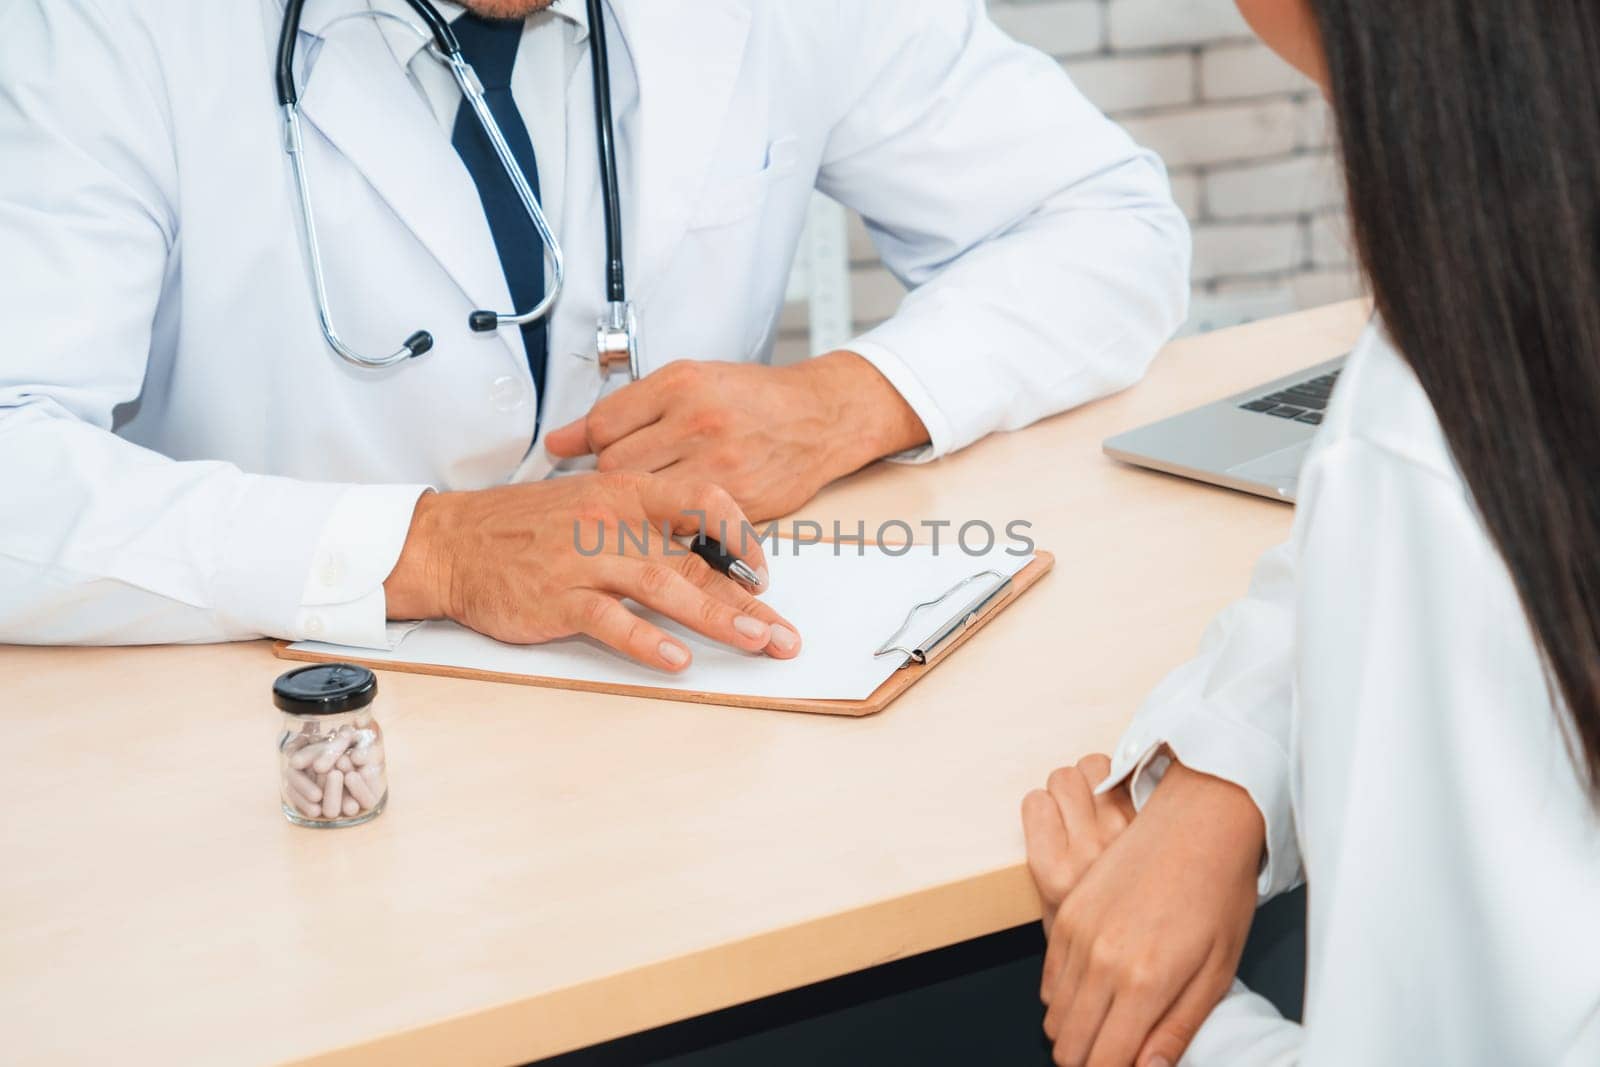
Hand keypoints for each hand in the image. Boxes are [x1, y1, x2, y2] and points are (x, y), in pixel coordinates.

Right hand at [383, 472, 801, 670]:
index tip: (763, 574)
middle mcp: (612, 521)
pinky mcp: (559, 598)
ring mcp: (585, 560)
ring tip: (756, 642)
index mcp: (626, 492)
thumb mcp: (590, 503)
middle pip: (695, 559)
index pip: (702, 501)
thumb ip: (644, 523)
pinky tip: (676, 661)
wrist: (451, 542)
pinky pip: (611, 621)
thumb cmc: (525, 527)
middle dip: (748, 600)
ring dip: (716, 618)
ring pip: (665, 587)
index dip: (741, 536)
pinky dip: (645, 642)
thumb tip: (703, 554)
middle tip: (786, 635)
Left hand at [544, 351, 928, 520]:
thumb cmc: (754, 398)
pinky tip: (672, 519)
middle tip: (617, 482)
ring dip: (637, 508)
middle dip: (608, 481)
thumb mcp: (689, 381)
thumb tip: (562, 440)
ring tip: (643, 501)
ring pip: (645, 502)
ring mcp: (719, 465)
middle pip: (615, 468)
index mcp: (681, 385)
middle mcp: (698, 422)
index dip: (584, 445)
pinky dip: (672, 527)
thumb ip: (626, 409)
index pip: (602, 424)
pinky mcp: (738, 503)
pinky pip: (683, 526)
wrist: (820, 418)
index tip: (578, 457)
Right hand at [1031, 758, 1263, 1066]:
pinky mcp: (1066, 909)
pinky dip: (1065, 996)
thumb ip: (1177, 1029)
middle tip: (1119, 1053)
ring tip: (1110, 1024)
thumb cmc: (1219, 893)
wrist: (1199, 819)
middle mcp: (1101, 960)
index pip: (1103, 1062)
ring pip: (1054, 1014)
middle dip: (1090, 1059)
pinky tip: (1097, 991)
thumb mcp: (1217, 972)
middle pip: (1068, 1043)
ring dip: (1077, 1030)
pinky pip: (1048, 976)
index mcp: (1144, 982)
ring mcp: (1077, 932)